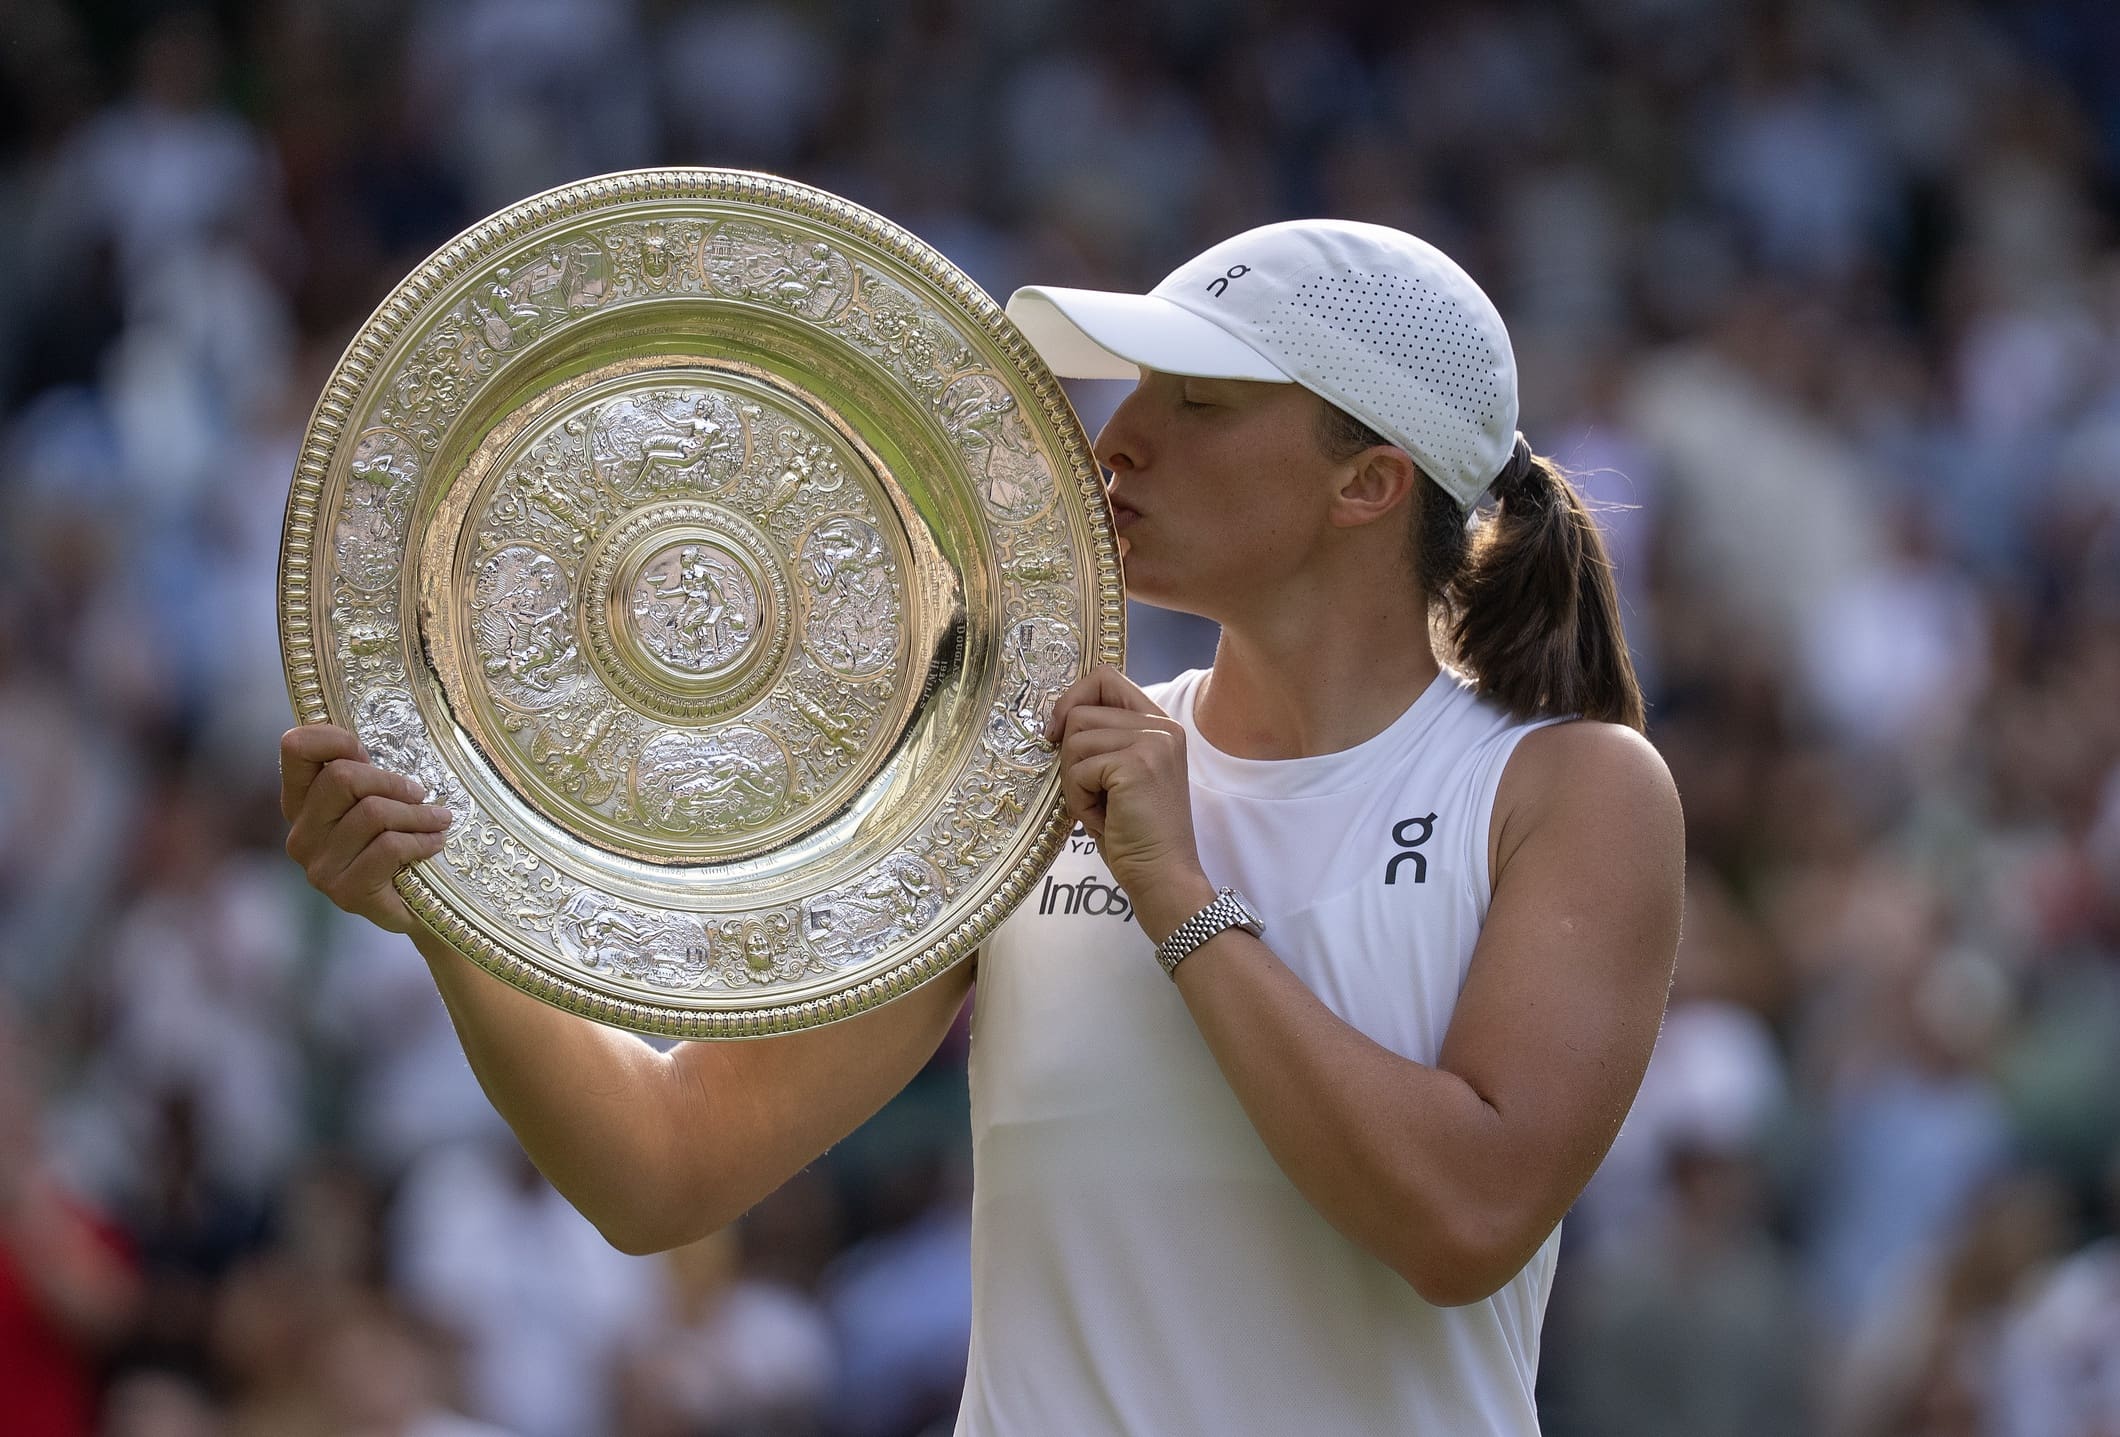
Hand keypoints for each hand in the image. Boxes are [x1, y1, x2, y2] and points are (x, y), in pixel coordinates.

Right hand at [280, 725, 452, 933]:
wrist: (418, 906)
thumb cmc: (399, 842)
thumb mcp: (380, 799)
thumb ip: (369, 774)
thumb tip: (386, 736)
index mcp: (301, 802)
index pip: (295, 748)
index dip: (336, 739)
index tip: (370, 753)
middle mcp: (300, 834)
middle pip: (341, 778)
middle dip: (392, 782)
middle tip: (420, 794)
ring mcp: (319, 866)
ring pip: (372, 812)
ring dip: (418, 814)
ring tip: (439, 820)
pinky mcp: (346, 892)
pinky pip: (389, 846)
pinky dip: (422, 841)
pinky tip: (435, 843)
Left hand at [1045, 666, 1209, 932]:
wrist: (1163, 875)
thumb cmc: (1135, 834)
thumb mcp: (1119, 776)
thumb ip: (1102, 740)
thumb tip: (1055, 720)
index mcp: (1159, 725)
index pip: (1105, 678)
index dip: (1073, 699)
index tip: (1058, 734)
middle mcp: (1161, 726)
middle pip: (1081, 711)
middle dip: (1071, 757)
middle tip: (1093, 793)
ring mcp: (1152, 742)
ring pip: (1074, 739)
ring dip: (1074, 782)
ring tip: (1102, 808)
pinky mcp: (1136, 764)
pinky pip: (1077, 768)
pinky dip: (1079, 799)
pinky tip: (1105, 818)